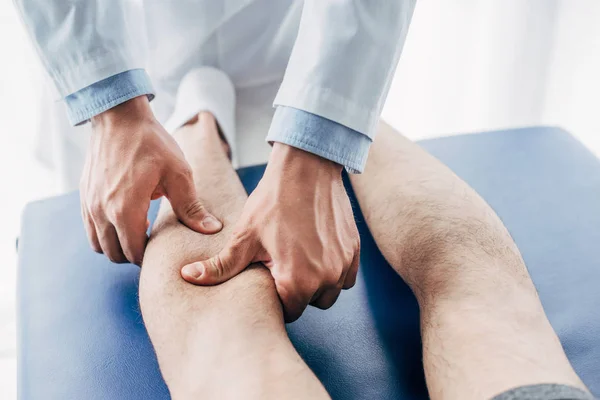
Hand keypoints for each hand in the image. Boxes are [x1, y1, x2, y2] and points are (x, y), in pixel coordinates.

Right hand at [80, 96, 221, 264]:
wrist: (119, 117)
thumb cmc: (151, 144)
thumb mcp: (178, 174)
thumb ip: (191, 207)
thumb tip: (212, 230)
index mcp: (125, 209)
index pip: (133, 252)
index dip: (150, 257)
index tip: (164, 249)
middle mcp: (101, 211)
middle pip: (114, 254)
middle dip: (134, 254)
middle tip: (153, 242)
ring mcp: (89, 204)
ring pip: (98, 245)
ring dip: (117, 245)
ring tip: (138, 229)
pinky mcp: (84, 196)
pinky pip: (90, 228)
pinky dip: (105, 232)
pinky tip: (125, 216)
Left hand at [181, 143, 359, 320]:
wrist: (307, 167)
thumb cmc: (273, 201)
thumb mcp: (244, 236)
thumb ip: (219, 266)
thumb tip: (187, 277)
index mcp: (298, 281)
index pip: (288, 312)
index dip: (275, 297)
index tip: (268, 277)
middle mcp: (326, 278)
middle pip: (310, 304)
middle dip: (296, 291)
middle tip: (282, 263)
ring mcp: (344, 264)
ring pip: (329, 292)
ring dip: (316, 283)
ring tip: (299, 257)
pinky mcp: (354, 251)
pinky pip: (345, 276)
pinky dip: (333, 271)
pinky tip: (316, 251)